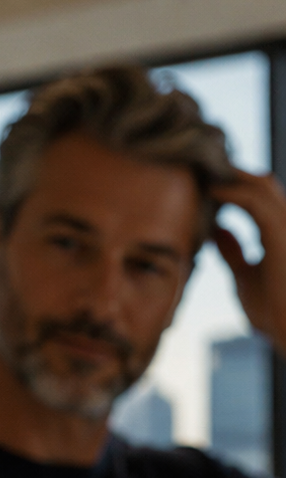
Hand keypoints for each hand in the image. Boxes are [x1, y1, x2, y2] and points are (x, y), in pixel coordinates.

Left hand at [211, 171, 285, 355]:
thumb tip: (216, 229)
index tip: (203, 182)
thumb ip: (232, 251)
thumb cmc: (273, 310)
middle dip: (231, 172)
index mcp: (279, 231)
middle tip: (199, 167)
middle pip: (261, 182)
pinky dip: (233, 192)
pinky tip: (212, 191)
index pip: (258, 195)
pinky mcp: (281, 233)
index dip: (233, 184)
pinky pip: (255, 202)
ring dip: (230, 176)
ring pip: (261, 184)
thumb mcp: (244, 276)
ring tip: (202, 173)